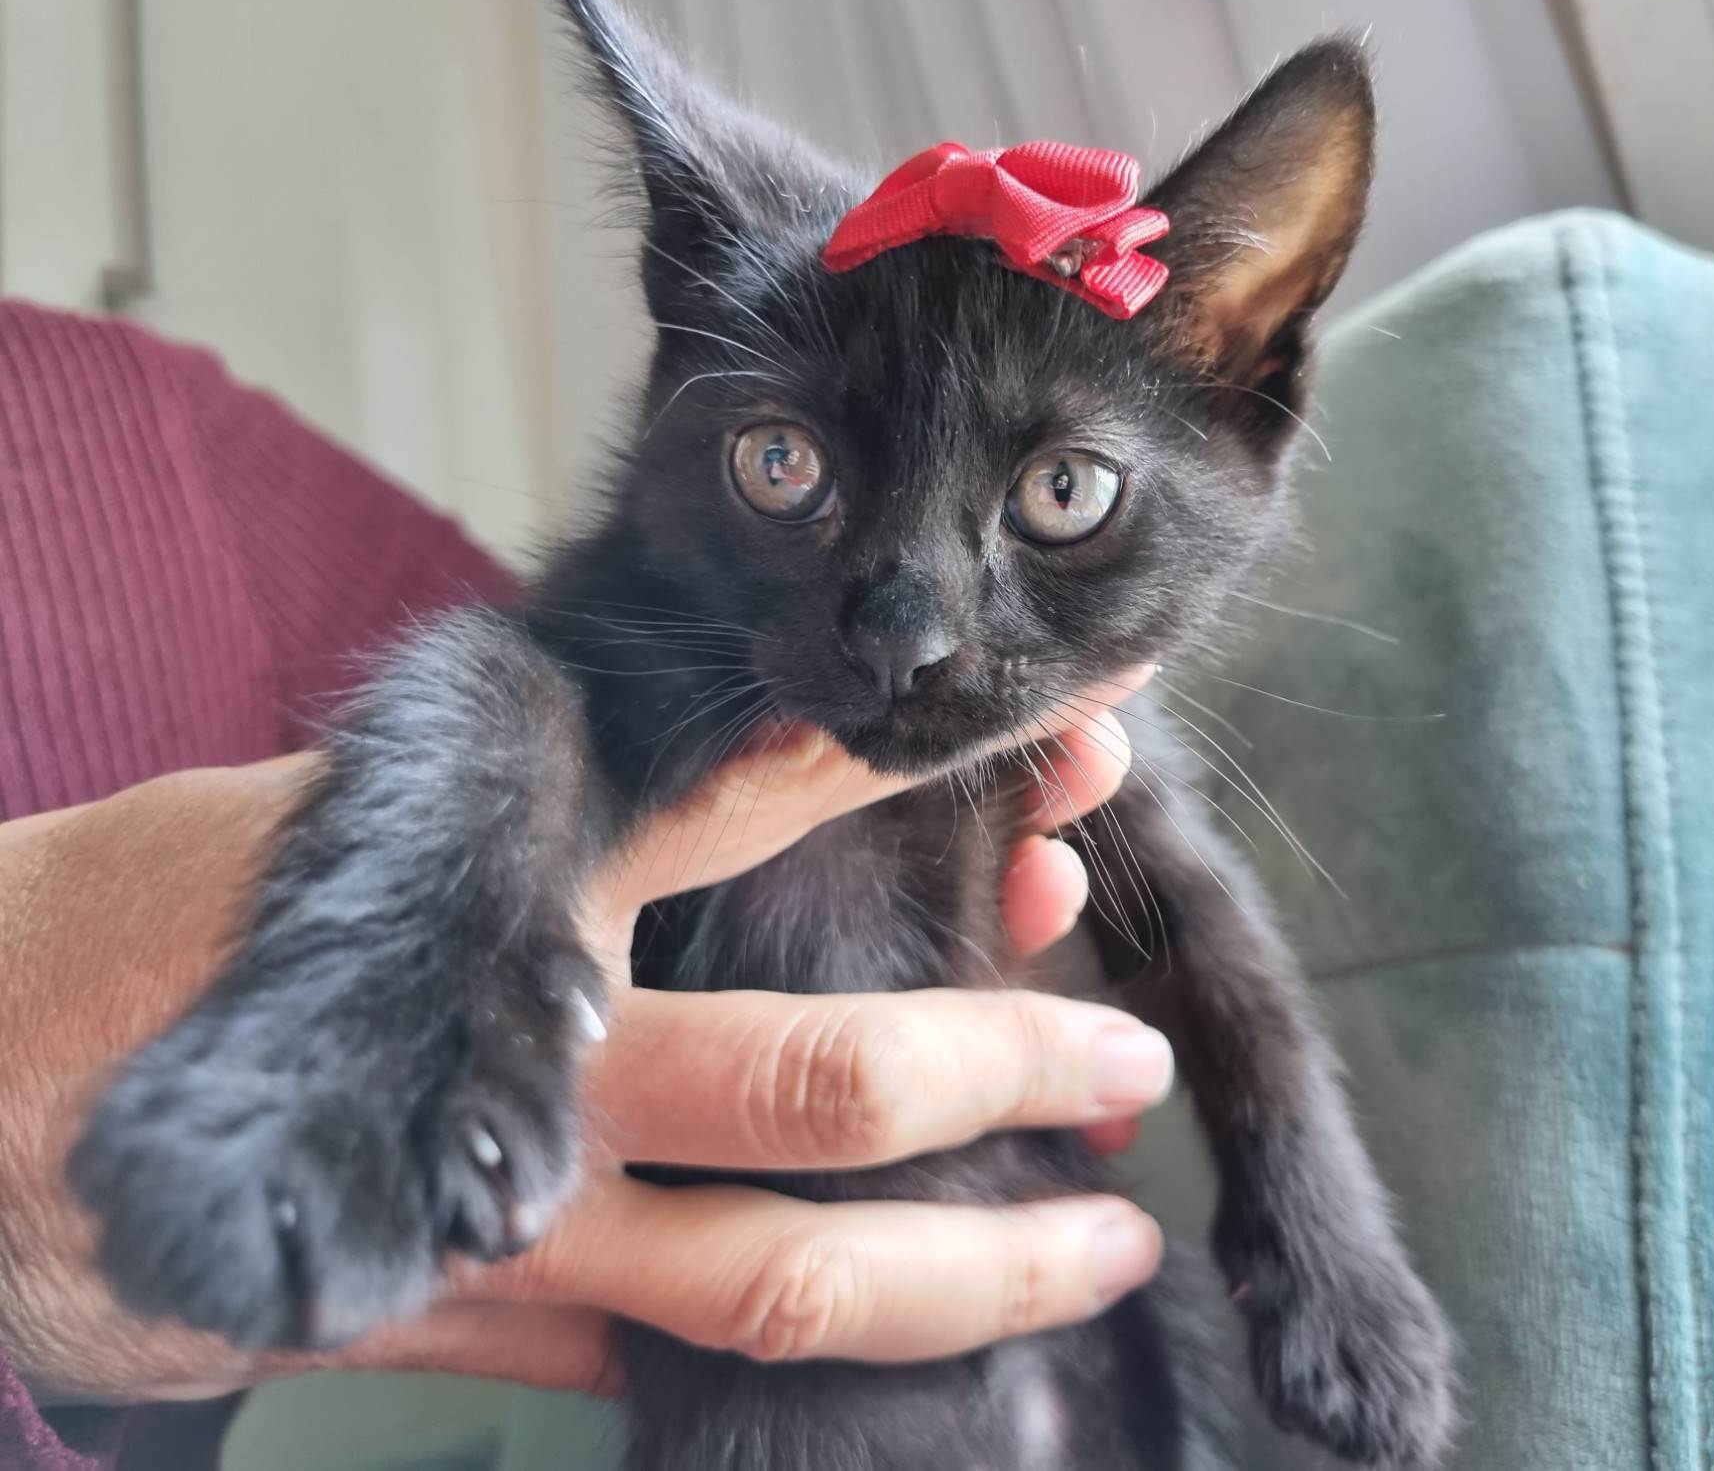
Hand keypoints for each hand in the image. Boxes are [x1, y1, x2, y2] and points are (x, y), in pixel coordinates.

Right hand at [0, 670, 1160, 1404]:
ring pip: (785, 1281)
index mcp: (509, 909)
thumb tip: (804, 752)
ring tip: (1106, 1242)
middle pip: (822, 1089)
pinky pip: (677, 1365)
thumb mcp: (376, 815)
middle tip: (1129, 1056)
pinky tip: (938, 1355)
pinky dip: (821, 1361)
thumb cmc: (180, 923)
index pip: (764, 814)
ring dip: (977, 1272)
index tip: (1071, 756)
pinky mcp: (476, 1330)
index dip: (928, 784)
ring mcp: (508, 1239)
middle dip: (1008, 1067)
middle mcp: (531, 1085)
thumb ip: (590, 802)